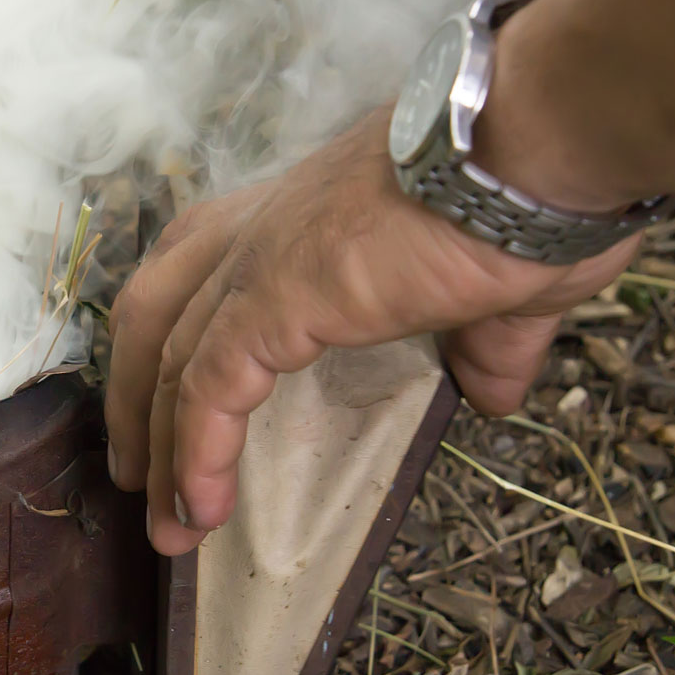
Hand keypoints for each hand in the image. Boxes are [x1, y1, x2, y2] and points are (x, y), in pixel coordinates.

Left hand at [104, 107, 638, 555]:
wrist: (538, 148)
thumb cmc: (531, 198)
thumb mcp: (502, 287)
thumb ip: (483, 341)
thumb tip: (492, 393)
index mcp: (305, 214)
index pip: (207, 272)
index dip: (182, 347)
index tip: (178, 417)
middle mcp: (264, 224)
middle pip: (157, 312)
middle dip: (136, 396)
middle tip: (137, 476)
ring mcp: (261, 256)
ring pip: (170, 359)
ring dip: (161, 450)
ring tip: (165, 526)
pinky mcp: (272, 293)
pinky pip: (209, 386)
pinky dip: (195, 452)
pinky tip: (200, 509)